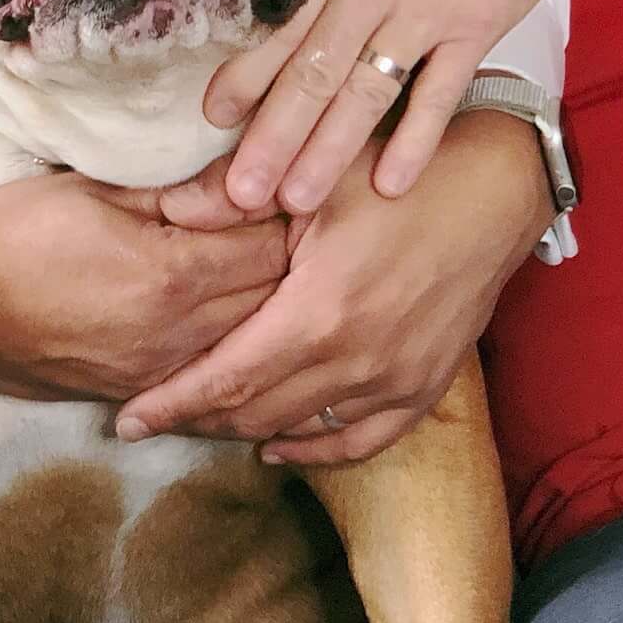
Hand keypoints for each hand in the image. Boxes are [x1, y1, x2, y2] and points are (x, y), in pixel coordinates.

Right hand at [0, 172, 292, 404]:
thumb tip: (240, 180)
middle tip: (290, 225)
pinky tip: (228, 317)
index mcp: (174, 275)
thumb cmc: (14, 235)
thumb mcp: (94, 191)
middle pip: (274, 299)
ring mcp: (162, 369)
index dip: (288, 215)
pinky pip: (208, 368)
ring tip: (262, 267)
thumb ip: (176, 193)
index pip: (272, 246)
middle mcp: (181, 333)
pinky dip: (229, 342)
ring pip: (248, 340)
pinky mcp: (139, 389)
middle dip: (290, 261)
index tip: (288, 188)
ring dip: (264, 305)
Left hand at [116, 112, 551, 462]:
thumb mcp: (315, 176)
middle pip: (254, 414)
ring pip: (300, 430)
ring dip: (245, 431)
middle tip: (150, 416)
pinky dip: (315, 448)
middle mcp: (356, 361)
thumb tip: (163, 209)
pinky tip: (280, 446)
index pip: (226, 380)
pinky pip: (361, 438)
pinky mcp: (423, 386)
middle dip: (196, 419)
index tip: (127, 418)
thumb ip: (232, 196)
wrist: (496, 191)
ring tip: (200, 420)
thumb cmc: (401, 174)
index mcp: (319, 313)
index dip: (171, 404)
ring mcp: (394, 381)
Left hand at [207, 0, 584, 214]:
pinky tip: (391, 187)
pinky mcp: (480, 25)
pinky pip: (443, 93)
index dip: (246, 69)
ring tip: (295, 206)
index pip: (281, 14)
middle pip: (313, 71)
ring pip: (368, 95)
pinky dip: (418, 140)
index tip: (210, 116)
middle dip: (272, 137)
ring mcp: (430, 9)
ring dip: (330, 154)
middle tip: (236, 196)